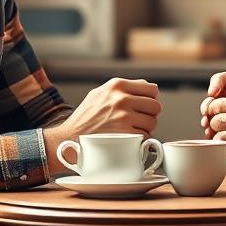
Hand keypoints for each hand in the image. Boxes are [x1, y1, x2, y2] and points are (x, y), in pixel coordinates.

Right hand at [43, 78, 160, 176]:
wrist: (69, 138)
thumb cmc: (84, 118)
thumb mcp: (99, 94)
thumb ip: (123, 88)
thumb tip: (150, 87)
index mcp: (116, 85)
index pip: (152, 89)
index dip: (149, 100)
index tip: (142, 107)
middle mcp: (121, 98)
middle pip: (156, 106)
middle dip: (149, 115)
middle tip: (138, 121)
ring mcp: (123, 117)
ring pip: (152, 122)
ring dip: (146, 129)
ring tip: (131, 130)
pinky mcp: (125, 134)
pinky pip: (145, 136)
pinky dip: (140, 140)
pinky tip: (128, 139)